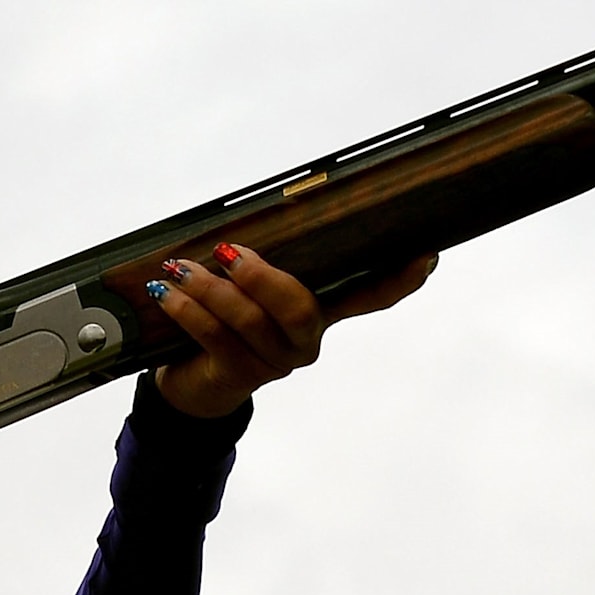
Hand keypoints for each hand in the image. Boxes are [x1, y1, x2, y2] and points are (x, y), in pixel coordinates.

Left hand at [148, 244, 436, 419]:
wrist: (193, 381)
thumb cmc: (227, 318)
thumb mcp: (251, 284)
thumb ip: (266, 255)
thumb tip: (253, 213)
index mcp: (321, 310)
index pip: (371, 295)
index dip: (399, 279)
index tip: (425, 256)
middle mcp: (306, 339)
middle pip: (302, 310)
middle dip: (264, 278)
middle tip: (228, 253)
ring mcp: (277, 361)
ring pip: (251, 322)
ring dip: (211, 291)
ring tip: (182, 269)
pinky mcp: (241, 375)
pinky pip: (216, 338)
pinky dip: (189, 310)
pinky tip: (168, 292)